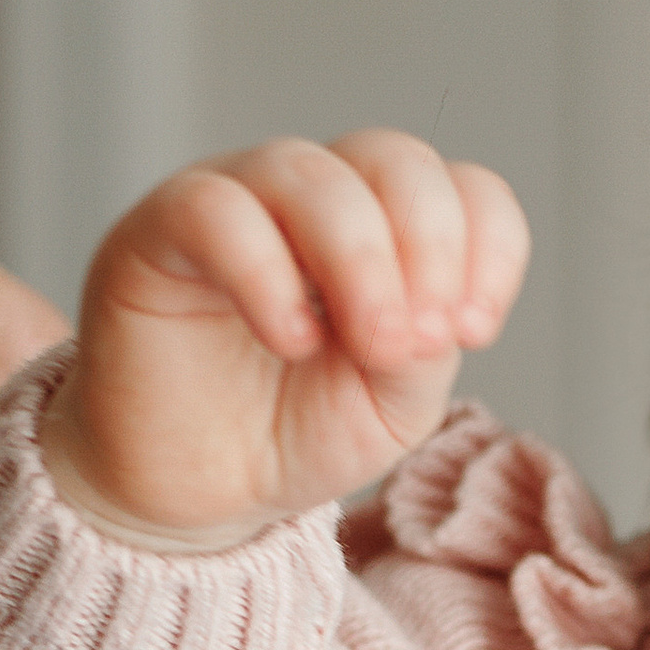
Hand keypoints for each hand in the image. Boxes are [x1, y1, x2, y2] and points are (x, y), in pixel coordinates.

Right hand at [38, 131, 528, 543]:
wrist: (198, 490)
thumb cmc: (295, 433)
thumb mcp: (393, 406)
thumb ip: (426, 349)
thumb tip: (432, 311)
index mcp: (387, 229)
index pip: (462, 185)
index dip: (489, 245)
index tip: (473, 332)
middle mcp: (315, 198)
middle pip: (394, 159)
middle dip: (428, 250)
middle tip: (416, 345)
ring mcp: (238, 201)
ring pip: (310, 174)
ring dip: (362, 262)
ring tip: (369, 347)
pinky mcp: (161, 229)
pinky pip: (217, 211)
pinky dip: (269, 275)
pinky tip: (292, 340)